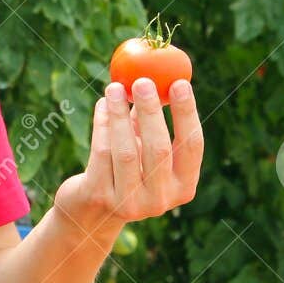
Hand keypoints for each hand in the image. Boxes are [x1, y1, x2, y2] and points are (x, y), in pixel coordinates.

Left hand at [52, 77, 202, 238]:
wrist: (92, 209)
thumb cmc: (126, 167)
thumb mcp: (145, 146)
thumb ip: (151, 118)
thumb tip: (155, 73)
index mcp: (184, 187)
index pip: (192, 146)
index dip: (186, 113)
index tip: (179, 82)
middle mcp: (162, 200)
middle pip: (159, 149)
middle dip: (151, 111)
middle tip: (143, 81)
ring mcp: (131, 203)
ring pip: (126, 151)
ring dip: (120, 114)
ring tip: (114, 87)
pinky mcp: (101, 198)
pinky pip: (102, 153)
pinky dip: (102, 125)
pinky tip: (102, 104)